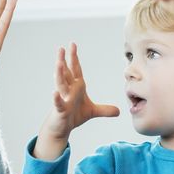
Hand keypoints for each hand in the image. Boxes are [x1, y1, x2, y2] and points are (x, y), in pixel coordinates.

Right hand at [34, 44, 118, 158]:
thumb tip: (119, 111)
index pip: (75, 70)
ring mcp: (63, 99)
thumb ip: (105, 110)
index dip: (74, 58)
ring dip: (60, 74)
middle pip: (66, 73)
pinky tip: (54, 93)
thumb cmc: (73, 116)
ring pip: (60, 85)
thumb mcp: (92, 112)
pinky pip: (58, 103)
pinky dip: (56, 98)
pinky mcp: (60, 110)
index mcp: (76, 87)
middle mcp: (68, 90)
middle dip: (63, 60)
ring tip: (58, 63)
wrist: (62, 128)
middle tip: (61, 48)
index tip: (72, 45)